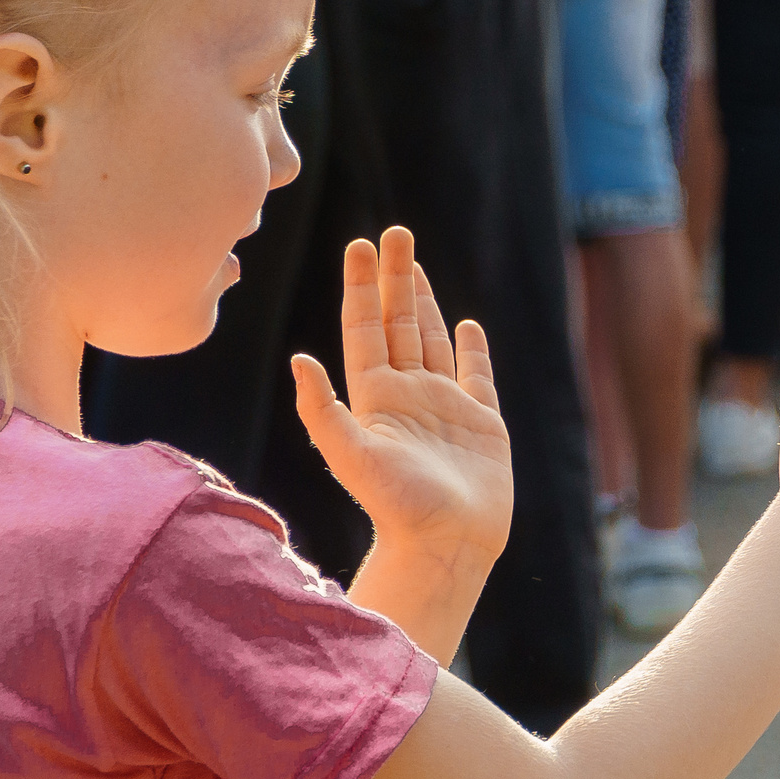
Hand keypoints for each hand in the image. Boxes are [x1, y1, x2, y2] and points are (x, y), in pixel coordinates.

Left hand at [293, 229, 513, 578]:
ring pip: (432, 340)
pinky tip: (466, 325)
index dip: (361, 287)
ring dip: (425, 302)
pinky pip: (476, 375)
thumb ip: (322, 409)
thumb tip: (298, 360)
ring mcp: (445, 407)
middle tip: (393, 233)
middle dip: (395, 278)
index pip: (364, 328)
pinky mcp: (481, 423)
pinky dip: (471, 348)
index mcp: (374, 397)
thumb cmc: (395, 506)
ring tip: (415, 266)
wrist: (446, 545)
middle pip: (399, 323)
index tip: (359, 244)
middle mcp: (407, 395)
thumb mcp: (349, 455)